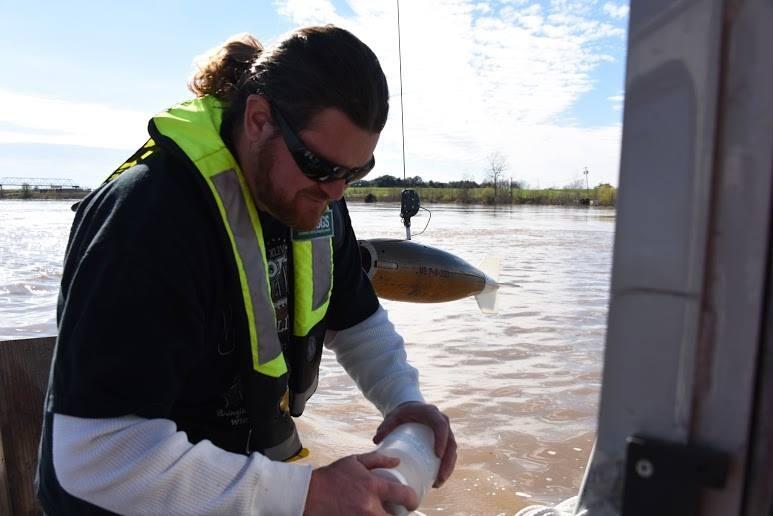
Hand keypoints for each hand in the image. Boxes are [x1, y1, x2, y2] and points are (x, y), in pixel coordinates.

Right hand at [304, 452, 418, 514]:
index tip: (411, 503)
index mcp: (372, 486)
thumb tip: (397, 461)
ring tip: (381, 514)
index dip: (412, 500)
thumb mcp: (353, 462)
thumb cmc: (330, 477)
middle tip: (396, 513)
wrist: (307, 495)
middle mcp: (369, 506)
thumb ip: (377, 460)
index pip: (404, 495)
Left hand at [373, 401, 456, 486]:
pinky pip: (450, 453)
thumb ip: (385, 427)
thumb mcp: (393, 417)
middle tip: (439, 478)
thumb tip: (376, 441)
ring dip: (448, 467)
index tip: (437, 455)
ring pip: (452, 450)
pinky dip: (447, 467)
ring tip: (438, 483)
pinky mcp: (444, 440)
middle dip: (447, 462)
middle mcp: (442, 421)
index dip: (442, 440)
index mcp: (432, 413)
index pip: (441, 426)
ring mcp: (446, 431)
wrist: (410, 408)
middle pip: (451, 442)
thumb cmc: (402, 413)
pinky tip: (439, 480)